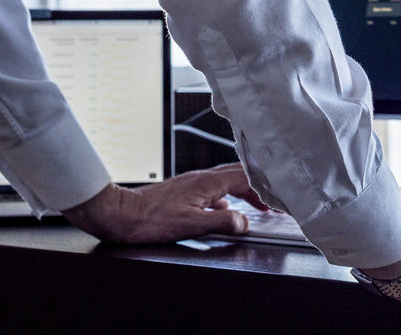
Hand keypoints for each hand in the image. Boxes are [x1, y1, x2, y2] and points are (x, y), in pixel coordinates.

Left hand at [62, 162, 268, 243]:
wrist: (121, 214)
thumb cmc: (150, 220)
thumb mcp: (190, 225)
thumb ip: (221, 223)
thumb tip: (243, 223)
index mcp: (207, 183)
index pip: (246, 178)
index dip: (266, 187)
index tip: (279, 197)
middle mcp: (202, 178)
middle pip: (240, 175)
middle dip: (260, 187)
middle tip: (275, 201)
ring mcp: (193, 183)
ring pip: (228, 181)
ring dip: (246, 191)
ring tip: (257, 205)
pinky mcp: (185, 190)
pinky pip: (215, 189)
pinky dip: (228, 197)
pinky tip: (225, 210)